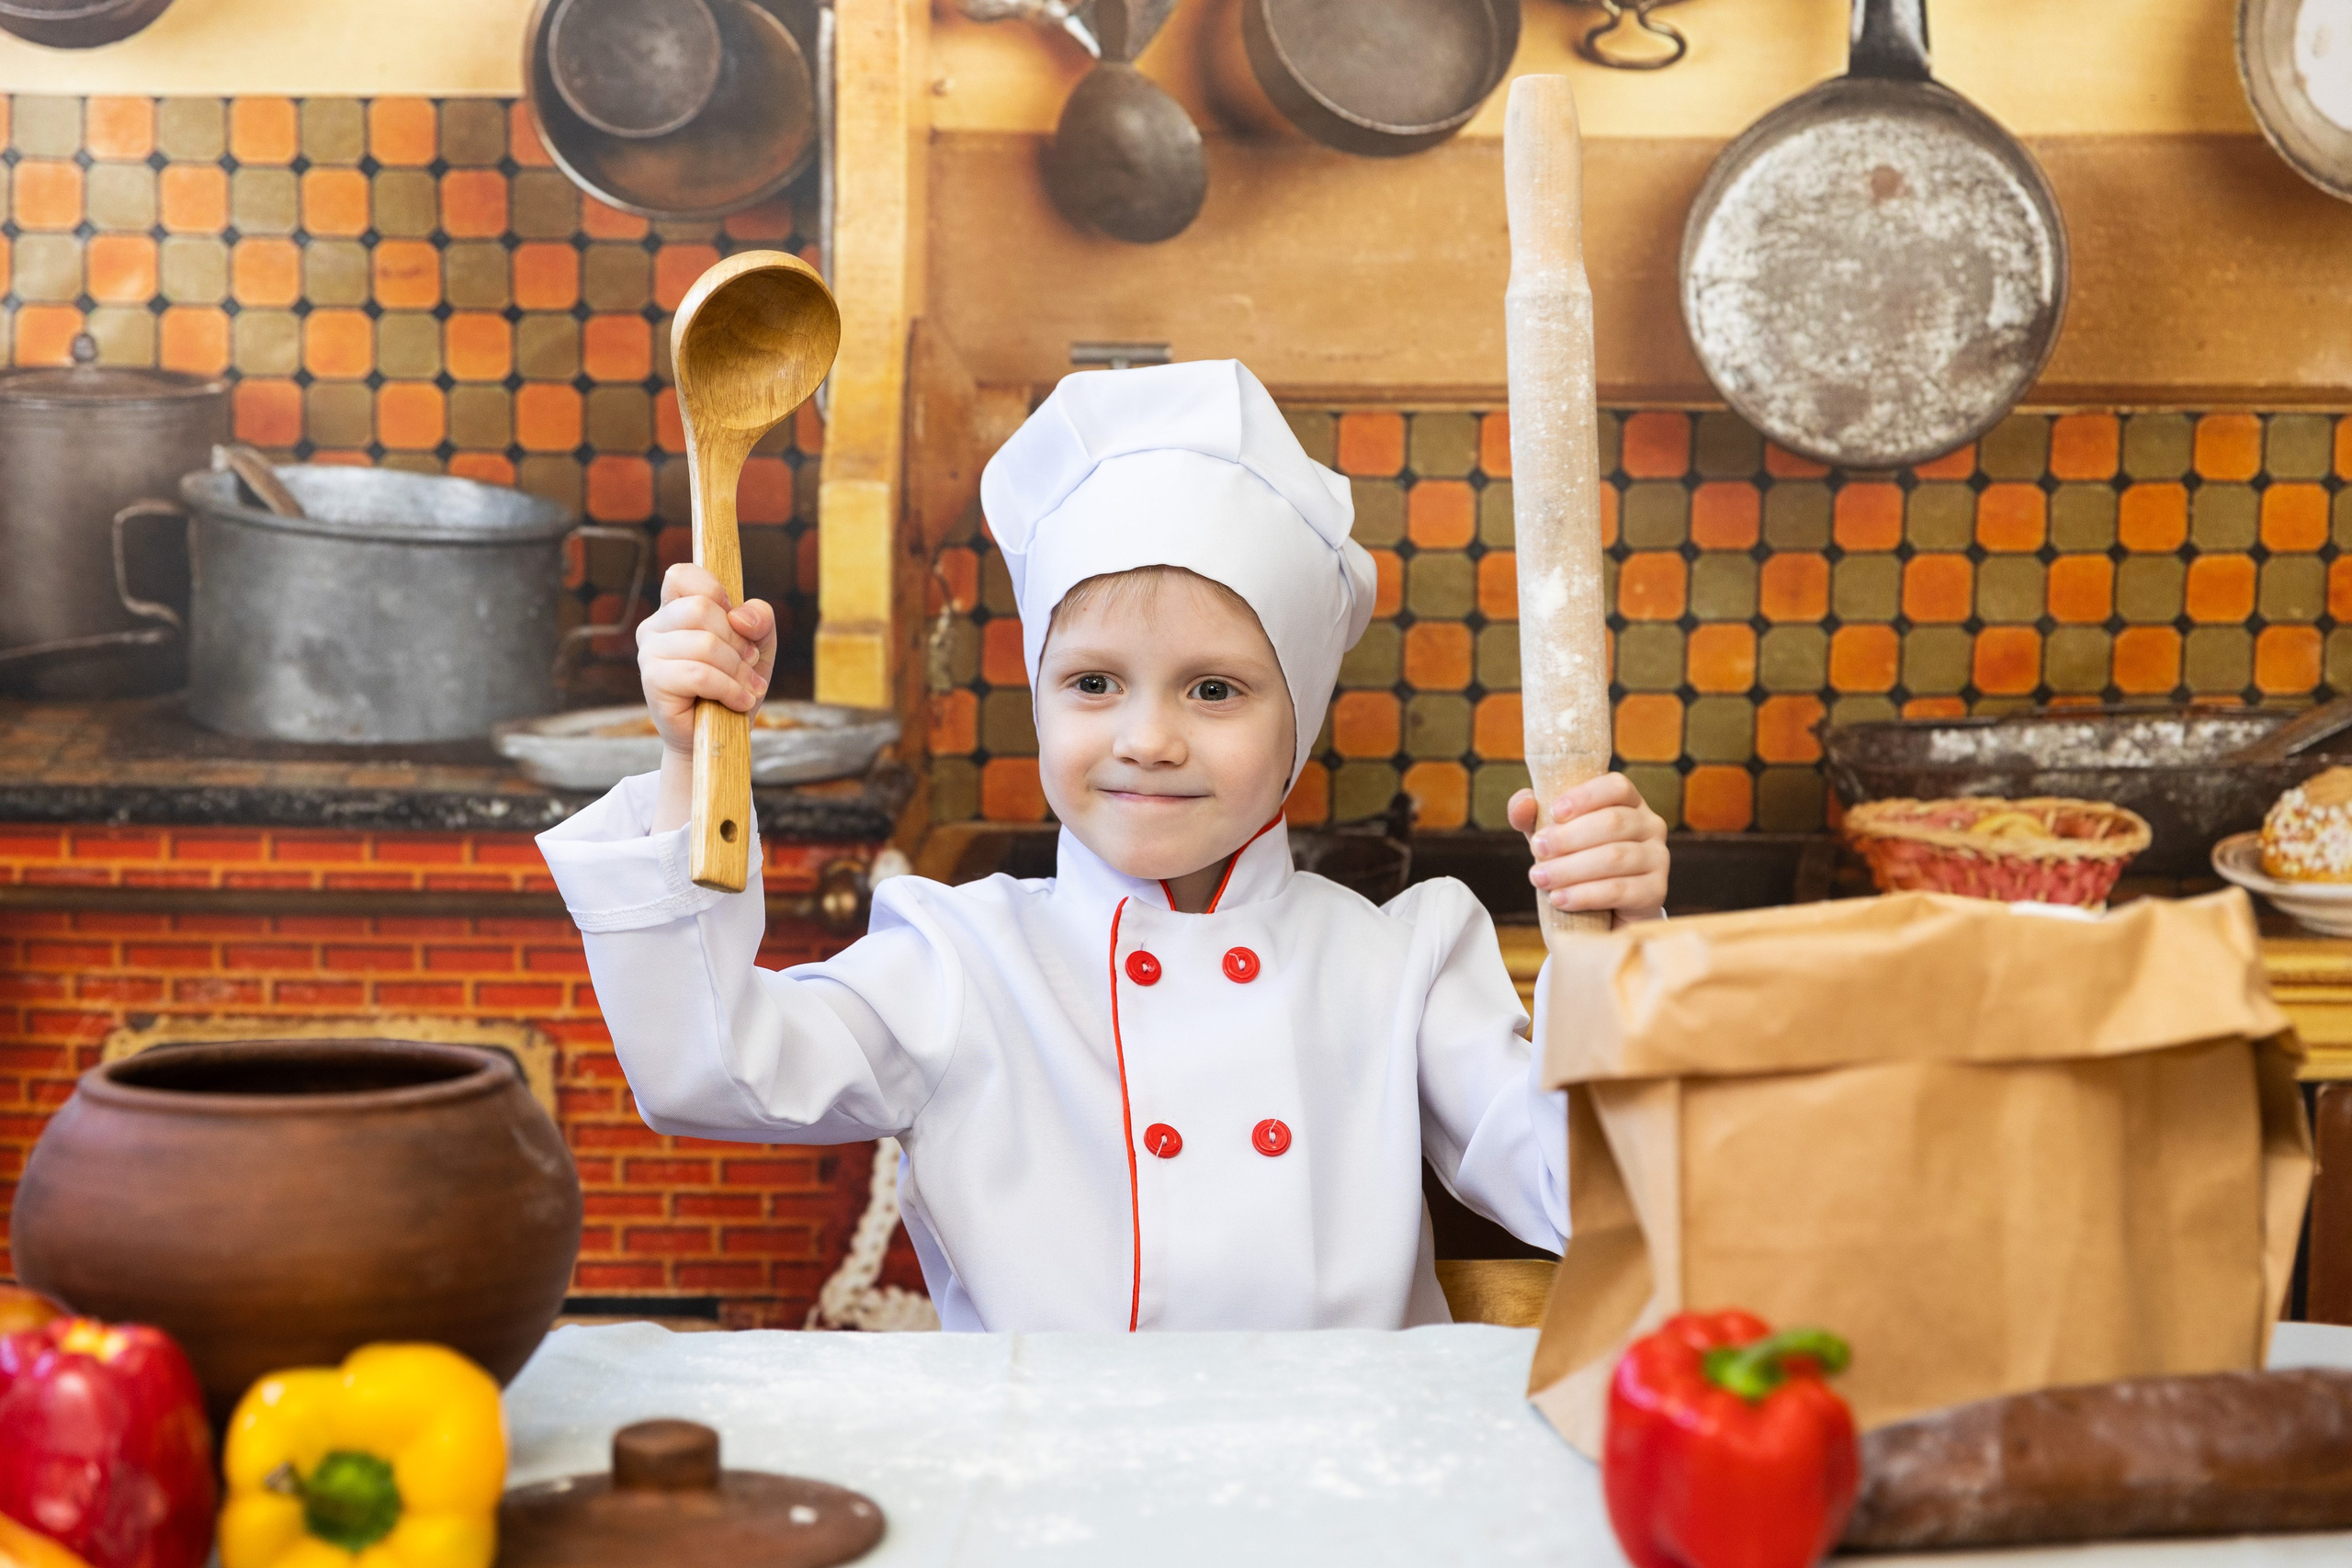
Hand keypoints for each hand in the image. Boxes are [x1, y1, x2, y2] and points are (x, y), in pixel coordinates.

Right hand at [637, 563, 776, 756]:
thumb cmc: (734, 686)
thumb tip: (740, 616)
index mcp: (675, 610)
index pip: (682, 575)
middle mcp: (655, 627)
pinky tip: (739, 701)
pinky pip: (699, 674)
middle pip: (701, 609)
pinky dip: (729, 689)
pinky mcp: (652, 682)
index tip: (735, 623)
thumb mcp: (759, 647)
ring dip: (737, 670)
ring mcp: (649, 653)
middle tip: (749, 664)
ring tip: (748, 689)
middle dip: (737, 641)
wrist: (720, 736)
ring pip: (704, 644)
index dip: (715, 591)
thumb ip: (760, 620)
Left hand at [1508, 773, 1668, 922]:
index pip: (1618, 786)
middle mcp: (1650, 825)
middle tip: (1537, 849)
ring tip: (1539, 877)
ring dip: (1570, 868)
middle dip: (1569, 837)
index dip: (1586, 796)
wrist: (1602, 912)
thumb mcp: (1552, 835)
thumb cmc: (1575, 860)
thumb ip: (1532, 815)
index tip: (1554, 812)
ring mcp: (1658, 859)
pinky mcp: (1655, 892)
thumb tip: (1524, 803)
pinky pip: (1620, 890)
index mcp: (1629, 803)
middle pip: (1613, 823)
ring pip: (1615, 857)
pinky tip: (1559, 898)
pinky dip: (1584, 894)